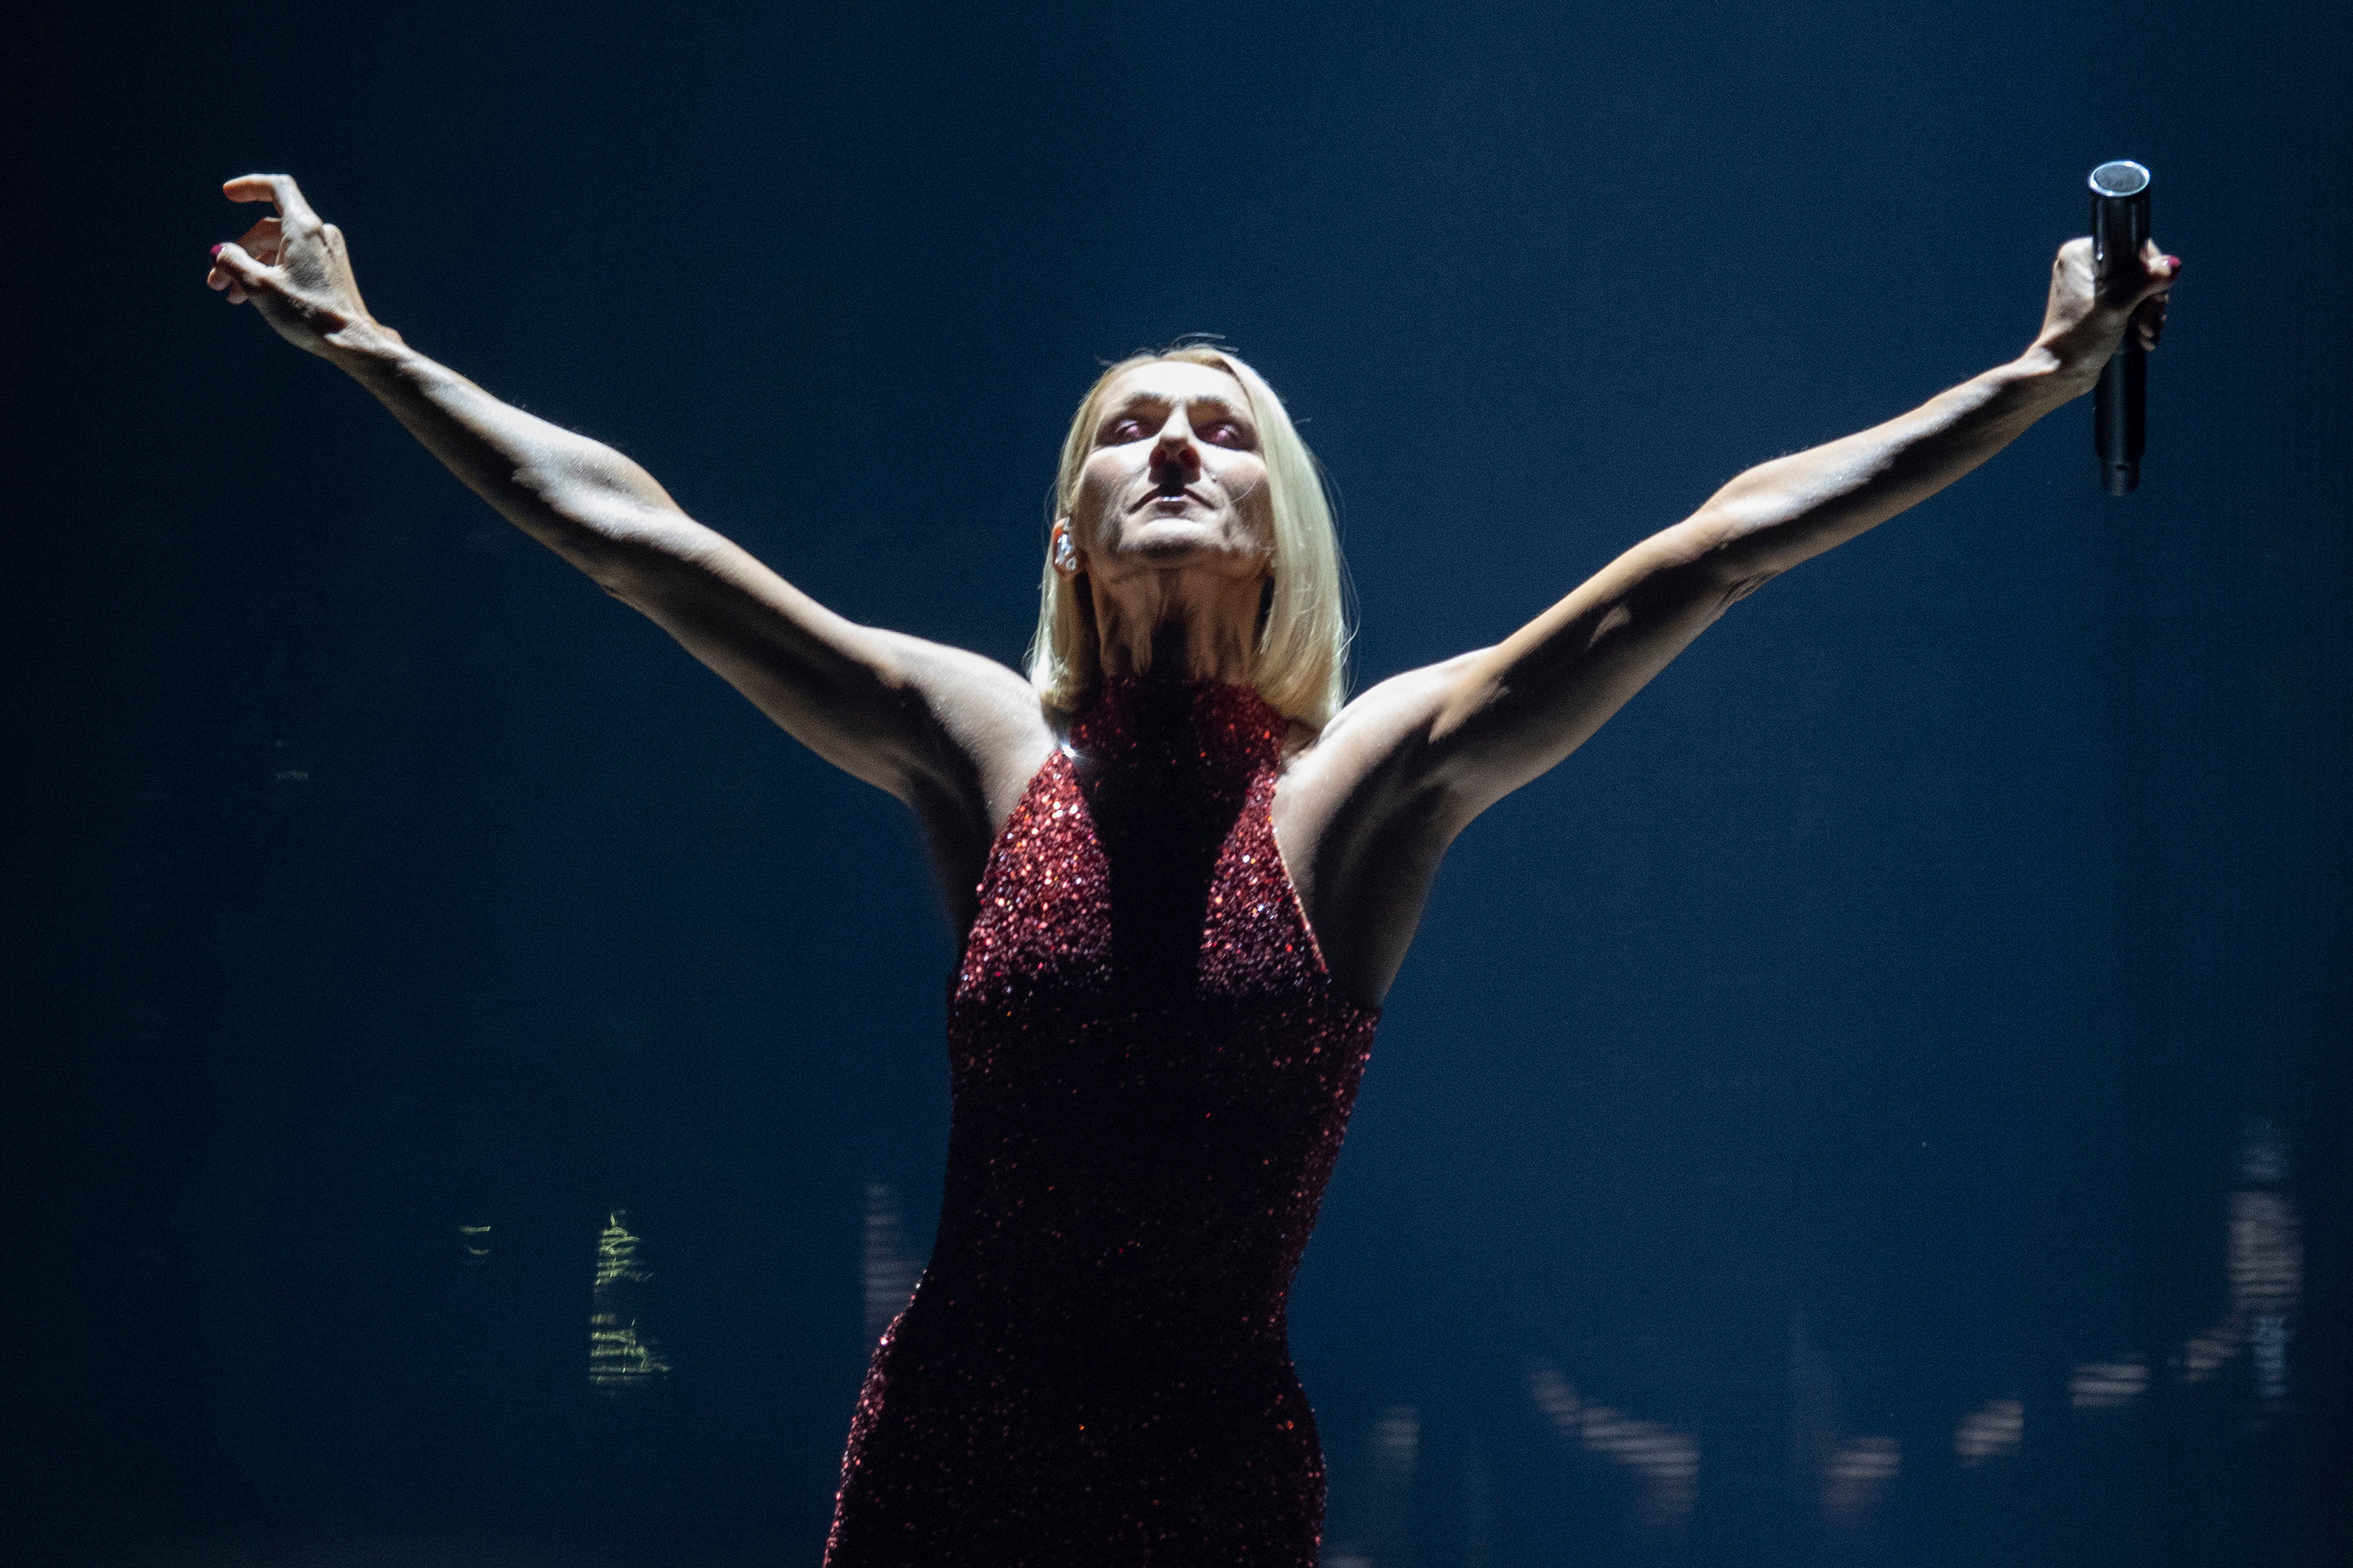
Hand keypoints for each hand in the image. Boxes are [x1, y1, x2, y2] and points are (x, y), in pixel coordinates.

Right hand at [205, 174, 396, 359]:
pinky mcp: (330, 270)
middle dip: (238, 252)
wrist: (351, 341)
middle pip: (268, 229)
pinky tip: (254, 295)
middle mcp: (319, 234)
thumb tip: (219, 253)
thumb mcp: (259, 287)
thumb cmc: (308, 314)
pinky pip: (293, 260)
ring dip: (251, 267)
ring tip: (231, 295)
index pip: (277, 188)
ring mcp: (327, 252)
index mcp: (303, 228)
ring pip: (278, 248)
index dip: (250, 187)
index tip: (228, 194)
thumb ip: (233, 263)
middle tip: (216, 282)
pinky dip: (271, 272)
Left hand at [2027, 235, 2179, 390]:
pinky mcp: (2098, 306)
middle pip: (2138, 270)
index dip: (2150, 270)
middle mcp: (2084, 265)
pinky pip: (2131, 303)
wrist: (2062, 373)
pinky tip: (2145, 337)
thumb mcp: (2118, 303)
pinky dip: (2140, 319)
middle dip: (2150, 299)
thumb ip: (2147, 280)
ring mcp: (2091, 286)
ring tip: (2147, 335)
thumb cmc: (2080, 337)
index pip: (2132, 247)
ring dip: (2149, 313)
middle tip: (2149, 323)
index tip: (2154, 295)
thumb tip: (2173, 266)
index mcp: (2080, 253)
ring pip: (2138, 289)